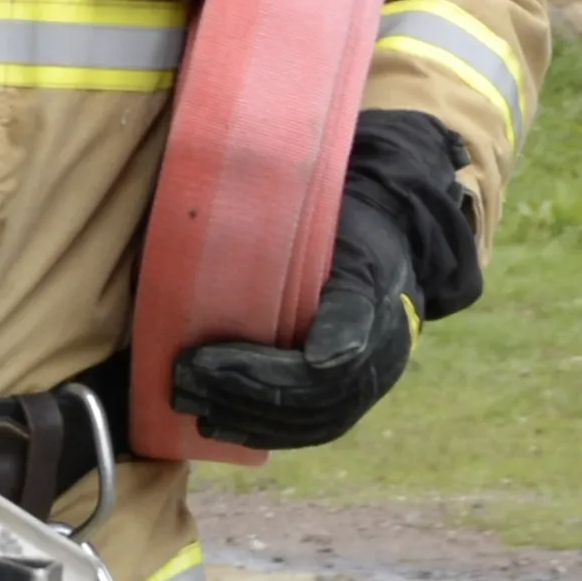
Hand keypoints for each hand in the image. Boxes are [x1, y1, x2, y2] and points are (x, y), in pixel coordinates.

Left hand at [165, 113, 481, 453]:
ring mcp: (374, 376)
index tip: (311, 354)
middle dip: (251, 385)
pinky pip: (312, 430)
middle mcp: (386, 338)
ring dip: (246, 414)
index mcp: (376, 280)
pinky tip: (216, 428)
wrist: (393, 239)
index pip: (358, 323)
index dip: (336, 343)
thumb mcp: (323, 190)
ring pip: (315, 417)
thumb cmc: (338, 211)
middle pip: (323, 385)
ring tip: (189, 399)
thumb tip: (220, 147)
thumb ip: (282, 187)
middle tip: (188, 374)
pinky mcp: (353, 399)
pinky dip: (262, 433)